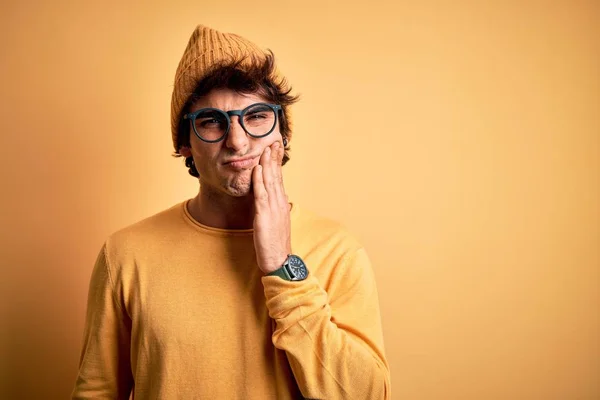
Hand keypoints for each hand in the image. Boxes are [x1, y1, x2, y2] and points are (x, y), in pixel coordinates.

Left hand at [252, 141, 290, 273]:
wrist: (279, 260)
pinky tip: (257, 169)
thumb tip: (271, 199)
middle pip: (277, 176)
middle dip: (275, 158)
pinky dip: (259, 181)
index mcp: (281, 204)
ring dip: (268, 164)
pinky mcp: (264, 216)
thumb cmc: (275, 244)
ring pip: (270, 182)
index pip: (279, 179)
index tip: (276, 150)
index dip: (277, 163)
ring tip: (266, 149)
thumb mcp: (275, 222)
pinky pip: (261, 195)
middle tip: (274, 142)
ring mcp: (273, 209)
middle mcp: (279, 203)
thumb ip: (272, 208)